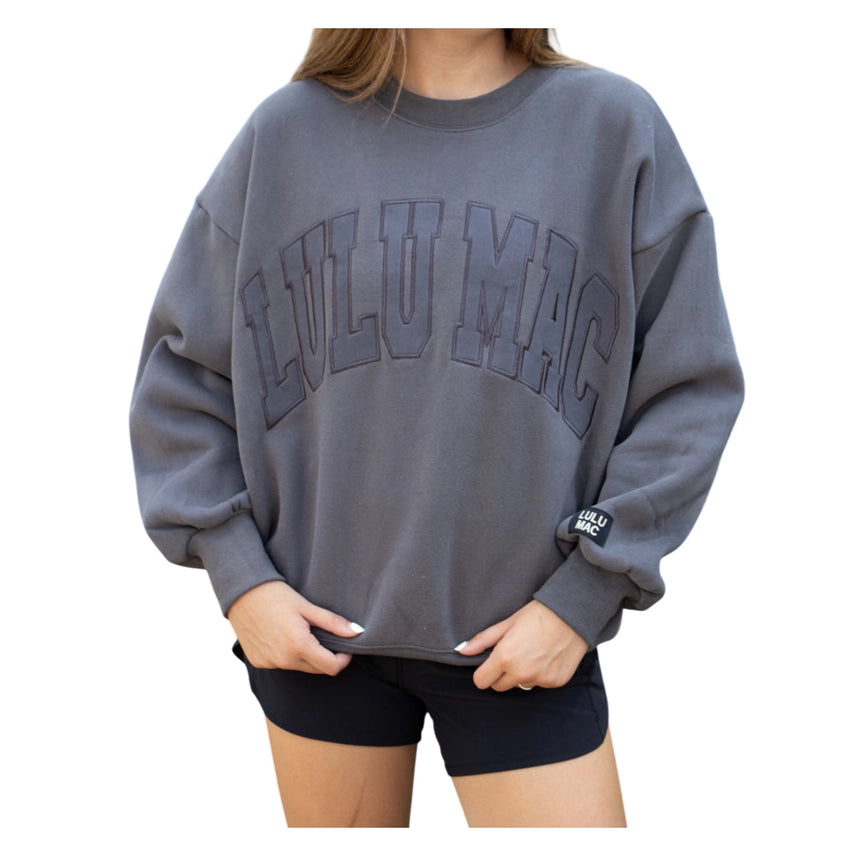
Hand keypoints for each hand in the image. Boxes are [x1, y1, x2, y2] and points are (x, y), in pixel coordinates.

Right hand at [227, 580, 362, 675]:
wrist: (242, 592)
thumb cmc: (276, 595)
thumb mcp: (307, 607)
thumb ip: (333, 623)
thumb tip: (357, 633)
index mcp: (299, 646)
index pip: (332, 668)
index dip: (343, 659)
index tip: (344, 647)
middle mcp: (283, 660)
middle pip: (317, 669)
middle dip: (326, 657)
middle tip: (324, 636)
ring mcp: (269, 663)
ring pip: (299, 667)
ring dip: (306, 656)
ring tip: (301, 632)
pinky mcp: (258, 662)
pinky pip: (281, 665)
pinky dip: (287, 655)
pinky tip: (282, 636)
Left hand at [456, 600, 588, 691]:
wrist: (572, 615)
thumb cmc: (538, 614)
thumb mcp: (507, 623)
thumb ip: (483, 640)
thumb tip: (461, 650)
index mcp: (505, 658)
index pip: (481, 681)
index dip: (483, 672)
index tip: (489, 663)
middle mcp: (521, 673)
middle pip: (499, 686)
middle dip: (501, 674)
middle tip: (512, 654)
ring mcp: (539, 680)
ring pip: (520, 686)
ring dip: (521, 675)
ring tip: (532, 652)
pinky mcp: (555, 682)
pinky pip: (539, 684)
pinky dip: (540, 674)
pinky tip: (546, 656)